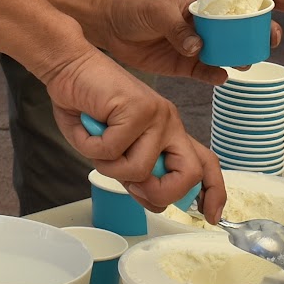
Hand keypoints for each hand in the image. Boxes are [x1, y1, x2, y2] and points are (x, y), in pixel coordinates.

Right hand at [45, 47, 224, 217]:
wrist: (70, 67)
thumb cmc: (88, 107)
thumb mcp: (115, 151)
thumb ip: (135, 173)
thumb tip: (153, 199)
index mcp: (169, 133)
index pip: (205, 164)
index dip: (213, 192)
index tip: (209, 216)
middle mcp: (170, 123)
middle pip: (189, 175)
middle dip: (158, 193)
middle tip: (131, 186)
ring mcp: (157, 115)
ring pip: (140, 170)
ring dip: (109, 167)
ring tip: (98, 142)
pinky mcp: (138, 108)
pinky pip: (112, 152)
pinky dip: (91, 147)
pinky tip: (89, 126)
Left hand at [89, 0, 283, 83]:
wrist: (111, 29)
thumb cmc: (136, 9)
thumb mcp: (158, 11)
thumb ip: (179, 27)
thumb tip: (198, 47)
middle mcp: (209, 21)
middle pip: (247, 26)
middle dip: (264, 32)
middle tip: (270, 40)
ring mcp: (201, 43)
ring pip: (233, 50)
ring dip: (244, 55)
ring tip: (246, 60)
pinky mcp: (188, 64)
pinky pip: (210, 72)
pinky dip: (218, 75)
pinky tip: (220, 75)